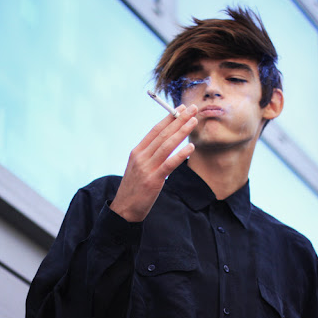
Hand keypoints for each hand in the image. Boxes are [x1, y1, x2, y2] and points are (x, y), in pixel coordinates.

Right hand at [110, 104, 197, 221]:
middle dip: (179, 119)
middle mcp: (141, 157)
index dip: (169, 118)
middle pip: (163, 134)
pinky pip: (169, 164)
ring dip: (181, 131)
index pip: (155, 130)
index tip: (181, 108)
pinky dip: (180, 154)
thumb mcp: (138, 168)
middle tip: (192, 108)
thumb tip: (165, 144)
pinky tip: (190, 147)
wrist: (124, 209)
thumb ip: (149, 156)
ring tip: (193, 121)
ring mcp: (146, 168)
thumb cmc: (134, 189)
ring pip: (167, 145)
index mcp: (137, 152)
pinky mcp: (153, 180)